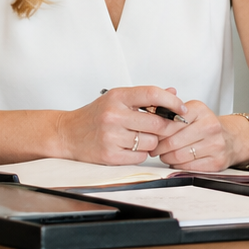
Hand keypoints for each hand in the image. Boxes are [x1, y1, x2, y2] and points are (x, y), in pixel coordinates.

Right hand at [59, 86, 190, 164]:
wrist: (67, 134)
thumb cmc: (94, 116)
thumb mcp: (117, 98)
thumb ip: (145, 96)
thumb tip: (173, 91)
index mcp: (118, 97)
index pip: (153, 94)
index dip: (172, 101)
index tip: (181, 108)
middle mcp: (114, 115)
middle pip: (157, 123)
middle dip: (164, 127)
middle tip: (161, 128)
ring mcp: (111, 136)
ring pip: (151, 142)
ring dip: (151, 142)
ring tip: (138, 137)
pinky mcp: (109, 156)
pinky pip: (141, 157)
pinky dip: (141, 154)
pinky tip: (130, 147)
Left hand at [151, 101, 248, 171]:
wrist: (232, 138)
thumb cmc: (206, 125)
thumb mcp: (191, 112)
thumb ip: (170, 111)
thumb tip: (148, 114)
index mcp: (200, 110)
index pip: (170, 123)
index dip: (157, 132)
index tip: (152, 135)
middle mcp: (210, 126)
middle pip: (172, 142)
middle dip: (159, 148)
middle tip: (155, 148)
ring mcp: (215, 145)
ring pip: (178, 157)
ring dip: (167, 158)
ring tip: (165, 154)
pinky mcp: (216, 161)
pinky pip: (188, 167)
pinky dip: (178, 165)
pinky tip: (178, 160)